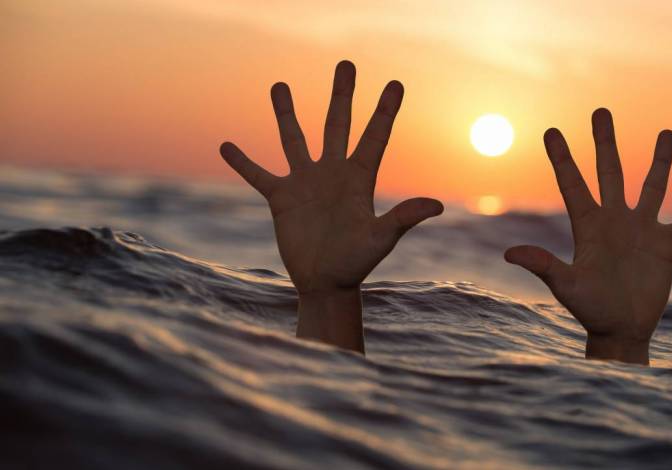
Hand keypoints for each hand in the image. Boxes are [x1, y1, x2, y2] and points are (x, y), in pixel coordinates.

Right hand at [219, 61, 442, 352]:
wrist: (325, 283)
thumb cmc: (356, 264)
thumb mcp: (380, 239)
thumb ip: (403, 218)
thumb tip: (437, 205)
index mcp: (359, 178)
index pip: (375, 136)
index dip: (385, 110)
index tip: (396, 84)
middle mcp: (333, 173)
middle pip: (337, 124)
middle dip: (341, 95)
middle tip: (346, 64)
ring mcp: (306, 183)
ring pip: (294, 139)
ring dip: (285, 113)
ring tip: (278, 84)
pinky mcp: (281, 198)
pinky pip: (258, 175)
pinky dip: (243, 162)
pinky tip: (226, 146)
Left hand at [505, 109, 671, 363]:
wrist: (620, 329)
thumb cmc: (589, 309)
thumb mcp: (565, 286)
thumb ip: (543, 265)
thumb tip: (509, 253)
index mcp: (587, 225)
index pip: (572, 183)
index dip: (561, 158)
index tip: (551, 131)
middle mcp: (613, 220)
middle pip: (609, 171)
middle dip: (605, 142)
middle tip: (601, 111)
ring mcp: (640, 230)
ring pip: (652, 186)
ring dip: (660, 161)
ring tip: (667, 132)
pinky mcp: (665, 246)